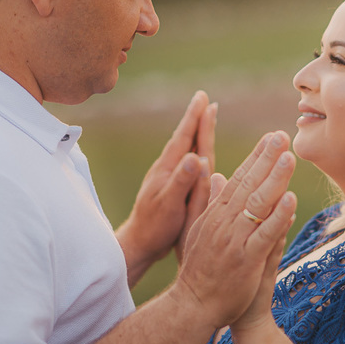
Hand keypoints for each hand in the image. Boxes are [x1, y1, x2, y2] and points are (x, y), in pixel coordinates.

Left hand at [118, 91, 216, 274]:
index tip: (204, 98)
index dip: (196, 118)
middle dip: (196, 119)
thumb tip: (197, 156)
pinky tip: (195, 152)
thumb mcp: (170, 204)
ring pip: (185, 149)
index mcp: (168, 170)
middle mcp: (167, 169)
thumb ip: (182, 181)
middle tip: (206, 99)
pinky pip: (185, 162)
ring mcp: (167, 178)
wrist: (139, 245)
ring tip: (203, 119)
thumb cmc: (155, 227)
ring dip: (195, 132)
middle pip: (185, 139)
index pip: (185, 138)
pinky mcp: (170, 187)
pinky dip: (193, 150)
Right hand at [173, 131, 297, 329]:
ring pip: (256, 204)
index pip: (237, 179)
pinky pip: (264, 234)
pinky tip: (290, 199)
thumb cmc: (201, 271)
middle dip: (266, 158)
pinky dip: (277, 216)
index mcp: (215, 215)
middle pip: (248, 184)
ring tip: (289, 157)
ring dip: (274, 179)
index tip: (270, 139)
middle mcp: (223, 223)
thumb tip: (215, 175)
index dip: (255, 158)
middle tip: (281, 135)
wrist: (193, 307)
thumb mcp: (200, 231)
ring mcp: (234, 240)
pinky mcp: (245, 259)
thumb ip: (211, 203)